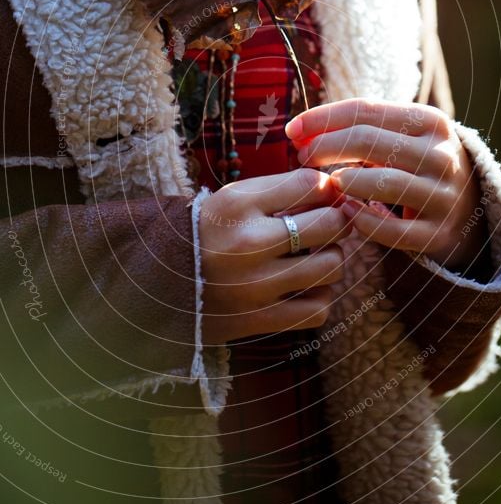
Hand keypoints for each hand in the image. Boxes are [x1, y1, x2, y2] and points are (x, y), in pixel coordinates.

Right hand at [199, 168, 351, 343]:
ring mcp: (255, 286)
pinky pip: (317, 310)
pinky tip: (306, 287)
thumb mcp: (234, 198)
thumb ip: (281, 188)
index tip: (324, 195)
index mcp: (238, 206)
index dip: (327, 187)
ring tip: (314, 255)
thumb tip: (332, 187)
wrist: (159, 280)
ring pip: (331, 267)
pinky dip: (320, 297)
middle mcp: (248, 244)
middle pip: (330, 225)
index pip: (310, 184)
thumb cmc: (207, 232)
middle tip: (328, 224)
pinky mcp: (259, 320)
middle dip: (337, 221)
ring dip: (331, 259)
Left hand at [285, 98, 485, 271]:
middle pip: (369, 141)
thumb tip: (298, 131)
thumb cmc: (414, 166)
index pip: (365, 110)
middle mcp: (440, 155)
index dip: (322, 118)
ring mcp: (442, 195)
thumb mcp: (399, 138)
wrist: (467, 210)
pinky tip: (346, 211)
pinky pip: (392, 230)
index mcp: (429, 121)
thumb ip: (357, 130)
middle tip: (303, 158)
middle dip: (326, 147)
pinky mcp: (437, 233)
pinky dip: (363, 220)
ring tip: (327, 183)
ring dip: (346, 181)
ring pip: (384, 183)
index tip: (291, 130)